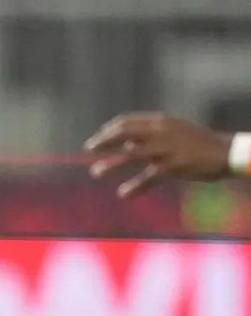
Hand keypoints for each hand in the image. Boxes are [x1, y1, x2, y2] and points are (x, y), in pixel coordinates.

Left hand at [85, 112, 230, 198]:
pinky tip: (123, 194)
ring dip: (110, 164)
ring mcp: (165, 149)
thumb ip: (150, 135)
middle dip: (103, 142)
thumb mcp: (174, 130)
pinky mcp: (173, 167)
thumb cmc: (198, 142)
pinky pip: (147, 178)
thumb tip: (125, 144)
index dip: (108, 131)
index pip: (126, 122)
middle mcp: (160, 132)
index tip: (97, 139)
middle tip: (89, 149)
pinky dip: (134, 186)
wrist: (225, 152)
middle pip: (123, 134)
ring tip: (95, 173)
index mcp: (160, 121)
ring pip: (130, 155)